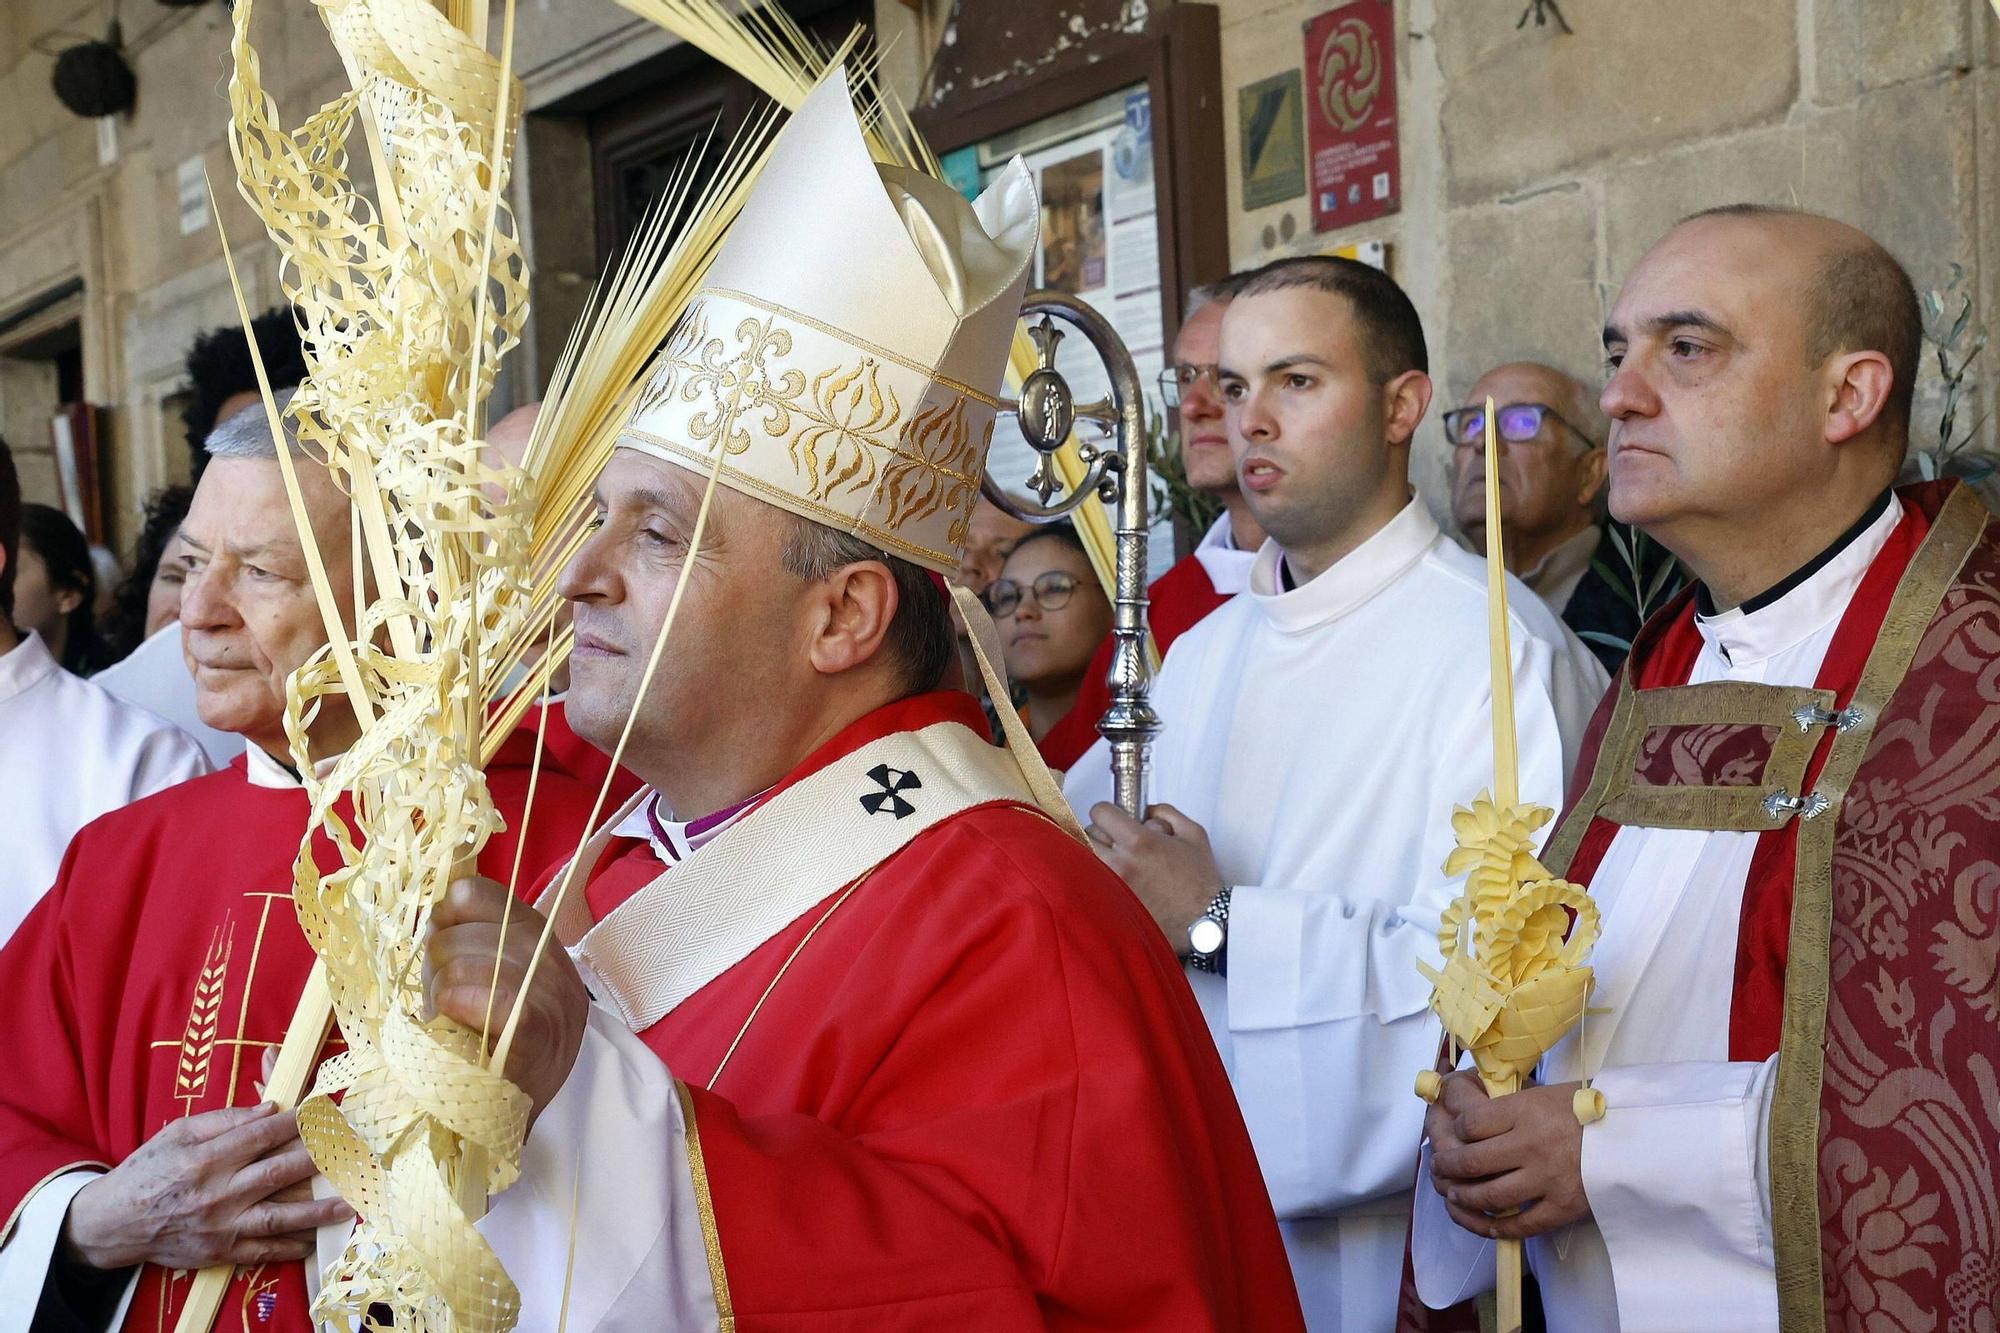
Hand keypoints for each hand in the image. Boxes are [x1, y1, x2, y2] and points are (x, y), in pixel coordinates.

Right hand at [61, 1103, 351, 1271]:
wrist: (113, 1224)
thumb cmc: (148, 1171)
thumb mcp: (178, 1134)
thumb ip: (225, 1120)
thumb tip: (270, 1109)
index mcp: (205, 1160)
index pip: (261, 1136)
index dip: (297, 1122)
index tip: (325, 1112)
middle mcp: (217, 1194)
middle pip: (279, 1172)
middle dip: (320, 1159)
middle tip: (353, 1149)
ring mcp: (221, 1227)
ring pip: (279, 1217)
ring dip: (318, 1210)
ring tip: (349, 1203)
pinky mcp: (220, 1253)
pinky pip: (263, 1252)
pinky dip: (290, 1247)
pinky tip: (315, 1239)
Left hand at [425, 877, 587, 1125]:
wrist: (535, 1104)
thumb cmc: (497, 1036)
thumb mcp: (488, 976)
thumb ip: (463, 943)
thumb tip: (430, 918)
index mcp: (532, 931)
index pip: (473, 893)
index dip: (444, 918)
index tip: (441, 949)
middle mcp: (544, 953)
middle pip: (456, 934)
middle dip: (434, 968)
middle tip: (444, 1002)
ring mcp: (545, 991)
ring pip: (460, 967)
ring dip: (440, 997)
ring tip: (450, 1023)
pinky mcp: (536, 1032)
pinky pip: (486, 1000)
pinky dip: (460, 1008)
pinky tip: (455, 1023)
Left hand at [1085, 802, 1223, 951]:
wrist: (1205, 921)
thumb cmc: (1201, 880)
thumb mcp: (1193, 833)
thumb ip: (1166, 813)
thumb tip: (1146, 810)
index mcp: (1139, 841)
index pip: (1100, 812)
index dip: (1108, 811)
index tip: (1115, 817)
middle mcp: (1121, 863)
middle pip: (1086, 835)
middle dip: (1101, 833)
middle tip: (1117, 839)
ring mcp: (1113, 887)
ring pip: (1085, 860)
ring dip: (1097, 856)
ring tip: (1117, 861)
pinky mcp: (1112, 906)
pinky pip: (1091, 884)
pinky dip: (1099, 878)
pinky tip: (1118, 880)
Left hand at [1426, 1070, 1589, 1239]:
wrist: (1639, 1137)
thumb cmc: (1591, 1109)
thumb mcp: (1548, 1093)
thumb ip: (1512, 1106)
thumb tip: (1473, 1114)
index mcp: (1526, 1111)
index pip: (1470, 1124)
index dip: (1456, 1130)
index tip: (1456, 1133)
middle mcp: (1531, 1145)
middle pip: (1470, 1161)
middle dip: (1447, 1167)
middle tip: (1440, 1167)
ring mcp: (1546, 1180)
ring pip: (1488, 1196)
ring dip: (1462, 1198)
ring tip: (1454, 1194)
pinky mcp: (1561, 1208)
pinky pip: (1518, 1225)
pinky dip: (1494, 1227)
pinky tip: (1484, 1221)